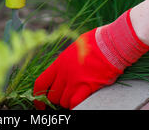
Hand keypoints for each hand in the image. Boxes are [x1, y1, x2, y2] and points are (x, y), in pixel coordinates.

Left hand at [33, 9, 148, 108]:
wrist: (110, 44)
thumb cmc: (94, 43)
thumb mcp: (74, 49)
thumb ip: (65, 62)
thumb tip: (62, 70)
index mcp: (59, 63)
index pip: (41, 83)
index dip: (38, 95)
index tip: (40, 101)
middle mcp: (64, 73)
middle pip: (53, 96)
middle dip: (58, 98)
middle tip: (66, 95)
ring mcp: (75, 81)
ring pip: (64, 102)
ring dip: (68, 102)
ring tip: (76, 95)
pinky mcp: (88, 87)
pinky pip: (75, 103)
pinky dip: (76, 105)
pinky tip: (80, 100)